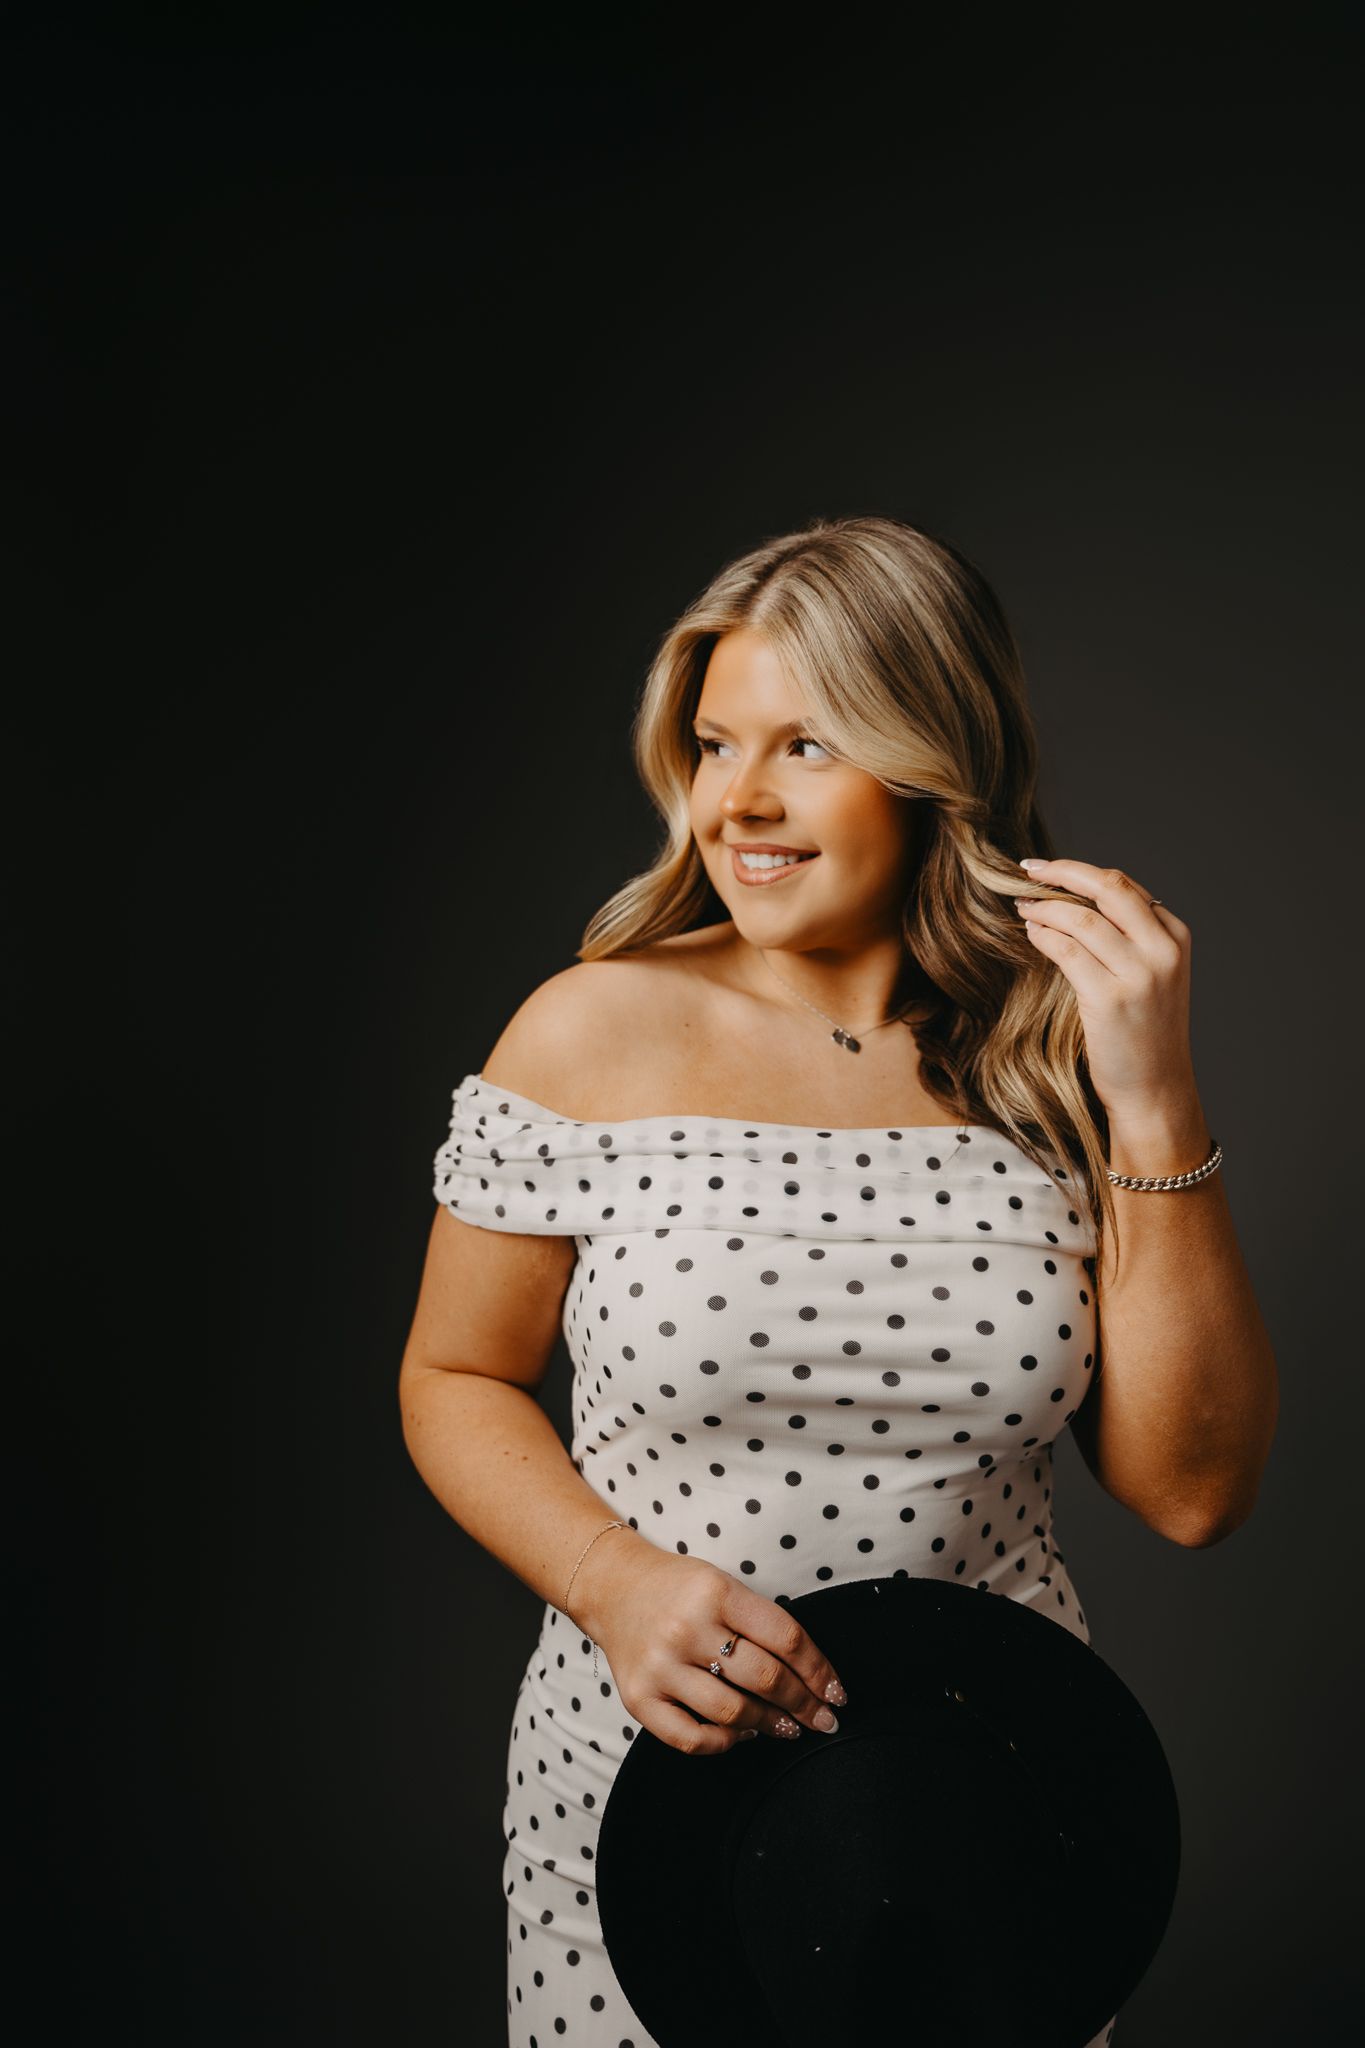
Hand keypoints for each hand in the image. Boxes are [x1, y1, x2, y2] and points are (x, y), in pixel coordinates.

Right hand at [580, 1536, 847, 1756]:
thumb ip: (762, 1623)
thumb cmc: (679, 1588)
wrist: (614, 1587)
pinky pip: (690, 1738)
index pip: (786, 1637)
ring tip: (787, 1727)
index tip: (836, 1692)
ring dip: (770, 1726)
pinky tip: (741, 1735)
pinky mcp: (638, 1698)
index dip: (820, 1670)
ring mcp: (660, 1666)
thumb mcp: (723, 1584)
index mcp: (715, 1592)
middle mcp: (686, 1628)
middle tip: (823, 1719)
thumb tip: (811, 1677)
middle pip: (764, 1678)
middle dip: (804, 1705)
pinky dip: (724, 1744)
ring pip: (732, 1712)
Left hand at [1012, 857, 1197, 1124]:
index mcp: (1175, 937)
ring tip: (1023, 908)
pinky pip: (1066, 950)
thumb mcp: (1151, 976)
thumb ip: (1128, 938)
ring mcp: (1139, 974)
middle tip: (1028, 870)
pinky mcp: (1110, 1000)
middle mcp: (1162, 950)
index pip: (1123, 886)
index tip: (1049, 870)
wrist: (1155, 1089)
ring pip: (1081, 919)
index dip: (1080, 873)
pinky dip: (1043, 935)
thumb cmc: (1144, 1032)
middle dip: (1061, 873)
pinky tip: (1031, 933)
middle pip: (1107, 888)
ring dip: (1044, 908)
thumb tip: (1073, 900)